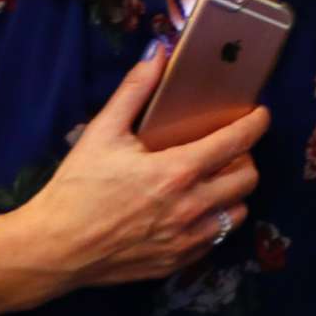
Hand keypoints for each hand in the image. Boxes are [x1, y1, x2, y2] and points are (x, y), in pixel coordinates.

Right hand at [3, 51, 270, 296]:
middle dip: (246, 158)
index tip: (261, 115)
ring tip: (213, 180)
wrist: (55, 248)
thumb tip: (157, 54)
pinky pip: (216, 239)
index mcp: (177, 171)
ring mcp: (187, 239)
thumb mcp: (102, 131)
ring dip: (233, 193)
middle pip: (248, 178)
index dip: (256, 124)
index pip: (237, 142)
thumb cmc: (77, 188)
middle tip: (228, 150)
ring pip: (238, 213)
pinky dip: (214, 221)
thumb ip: (134, 90)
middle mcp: (191, 206)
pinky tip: (193, 209)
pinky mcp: (178, 261)